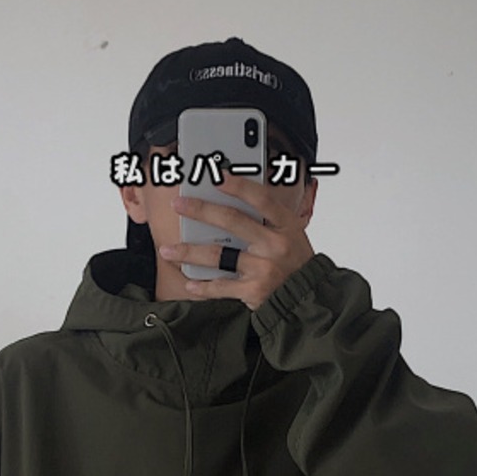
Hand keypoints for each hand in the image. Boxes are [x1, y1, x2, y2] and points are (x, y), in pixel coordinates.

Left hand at [158, 173, 314, 310]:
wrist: (308, 300)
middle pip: (232, 221)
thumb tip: (233, 200)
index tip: (217, 176)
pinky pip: (221, 287)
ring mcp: (263, 268)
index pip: (261, 198)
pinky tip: (190, 282)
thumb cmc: (295, 265)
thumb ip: (267, 220)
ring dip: (189, 253)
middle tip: (179, 205)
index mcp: (286, 226)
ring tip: (169, 250)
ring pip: (219, 256)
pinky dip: (203, 286)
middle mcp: (275, 245)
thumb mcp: (291, 235)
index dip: (239, 186)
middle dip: (201, 210)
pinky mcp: (254, 291)